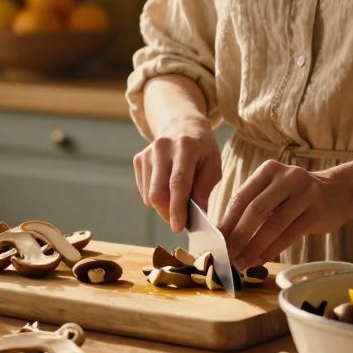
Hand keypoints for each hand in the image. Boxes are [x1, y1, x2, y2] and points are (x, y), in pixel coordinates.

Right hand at [132, 118, 221, 232]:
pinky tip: (167, 189)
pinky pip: (144, 191)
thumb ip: (204, 189)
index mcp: (185, 147)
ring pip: (149, 195)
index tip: (178, 227)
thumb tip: (197, 213)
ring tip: (177, 202)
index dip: (177, 208)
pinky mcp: (139, 159)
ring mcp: (147, 153)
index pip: (177, 183)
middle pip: (158, 192)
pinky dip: (156, 199)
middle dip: (168, 214)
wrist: (182, 125)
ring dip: (163, 207)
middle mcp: (162, 147)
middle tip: (181, 221)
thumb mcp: (213, 165)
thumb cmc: (201, 149)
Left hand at [217, 160, 352, 269]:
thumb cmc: (297, 196)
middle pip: (255, 210)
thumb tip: (225, 234)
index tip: (216, 241)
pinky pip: (290, 234)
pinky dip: (272, 249)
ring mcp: (305, 193)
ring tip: (242, 262)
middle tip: (226, 255)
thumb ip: (254, 206)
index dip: (227, 221)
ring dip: (254, 246)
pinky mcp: (318, 211)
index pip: (242, 197)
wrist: (339, 192)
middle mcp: (286, 177)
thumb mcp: (275, 191)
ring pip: (273, 224)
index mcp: (269, 170)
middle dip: (238, 236)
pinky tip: (261, 259)